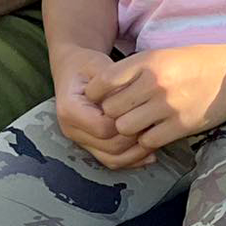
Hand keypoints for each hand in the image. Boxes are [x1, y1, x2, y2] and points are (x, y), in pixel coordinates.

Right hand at [51, 46, 155, 169]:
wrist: (73, 70)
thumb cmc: (88, 64)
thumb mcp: (100, 65)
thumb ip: (115, 84)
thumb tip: (136, 102)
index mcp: (69, 108)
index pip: (103, 127)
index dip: (125, 122)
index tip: (143, 110)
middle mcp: (70, 129)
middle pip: (110, 146)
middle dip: (135, 138)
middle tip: (155, 124)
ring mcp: (79, 140)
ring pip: (112, 159)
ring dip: (136, 153)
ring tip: (155, 138)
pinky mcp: (90, 146)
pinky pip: (112, 161)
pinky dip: (132, 159)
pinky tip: (150, 152)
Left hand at [86, 43, 225, 150]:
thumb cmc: (195, 61)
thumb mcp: (161, 55)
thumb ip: (134, 70)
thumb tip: (102, 88)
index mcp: (148, 60)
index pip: (104, 81)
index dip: (96, 93)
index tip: (97, 98)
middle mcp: (155, 82)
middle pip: (111, 109)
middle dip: (110, 114)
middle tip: (117, 115)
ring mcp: (168, 106)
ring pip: (126, 128)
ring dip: (127, 130)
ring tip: (135, 125)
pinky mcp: (182, 126)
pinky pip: (148, 141)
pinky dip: (146, 141)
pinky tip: (153, 133)